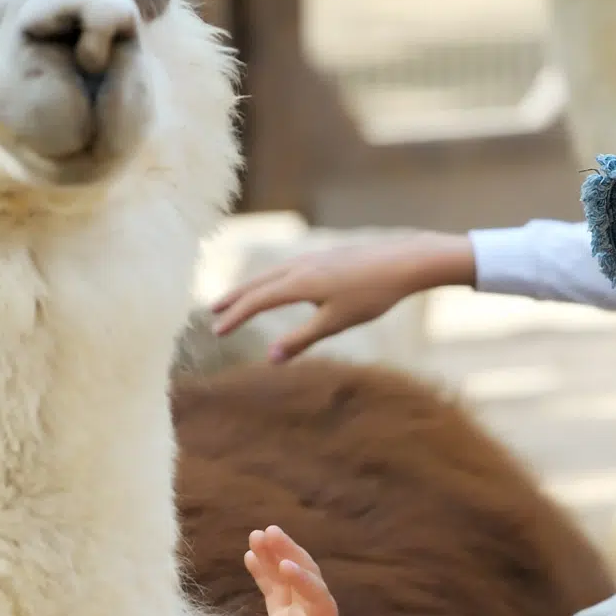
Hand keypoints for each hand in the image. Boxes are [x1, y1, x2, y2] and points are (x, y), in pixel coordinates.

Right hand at [210, 233, 474, 361]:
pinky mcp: (326, 256)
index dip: (235, 317)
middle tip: (212, 311)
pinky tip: (278, 285)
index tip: (217, 332)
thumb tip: (271, 359)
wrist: (403, 261)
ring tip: (238, 297)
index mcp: (298, 283)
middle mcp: (299, 267)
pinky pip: (287, 268)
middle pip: (257, 282)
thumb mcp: (336, 322)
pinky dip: (271, 278)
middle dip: (234, 298)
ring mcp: (312, 258)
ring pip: (272, 273)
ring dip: (251, 286)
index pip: (256, 301)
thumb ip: (302, 339)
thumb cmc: (372, 295)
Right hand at [244, 526, 373, 615]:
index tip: (288, 566)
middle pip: (302, 576)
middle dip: (287, 552)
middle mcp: (312, 613)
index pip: (317, 597)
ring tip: (257, 535)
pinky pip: (273, 591)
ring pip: (286, 579)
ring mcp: (298, 614)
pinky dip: (263, 573)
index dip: (304, 581)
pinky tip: (250, 555)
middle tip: (270, 531)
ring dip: (273, 556)